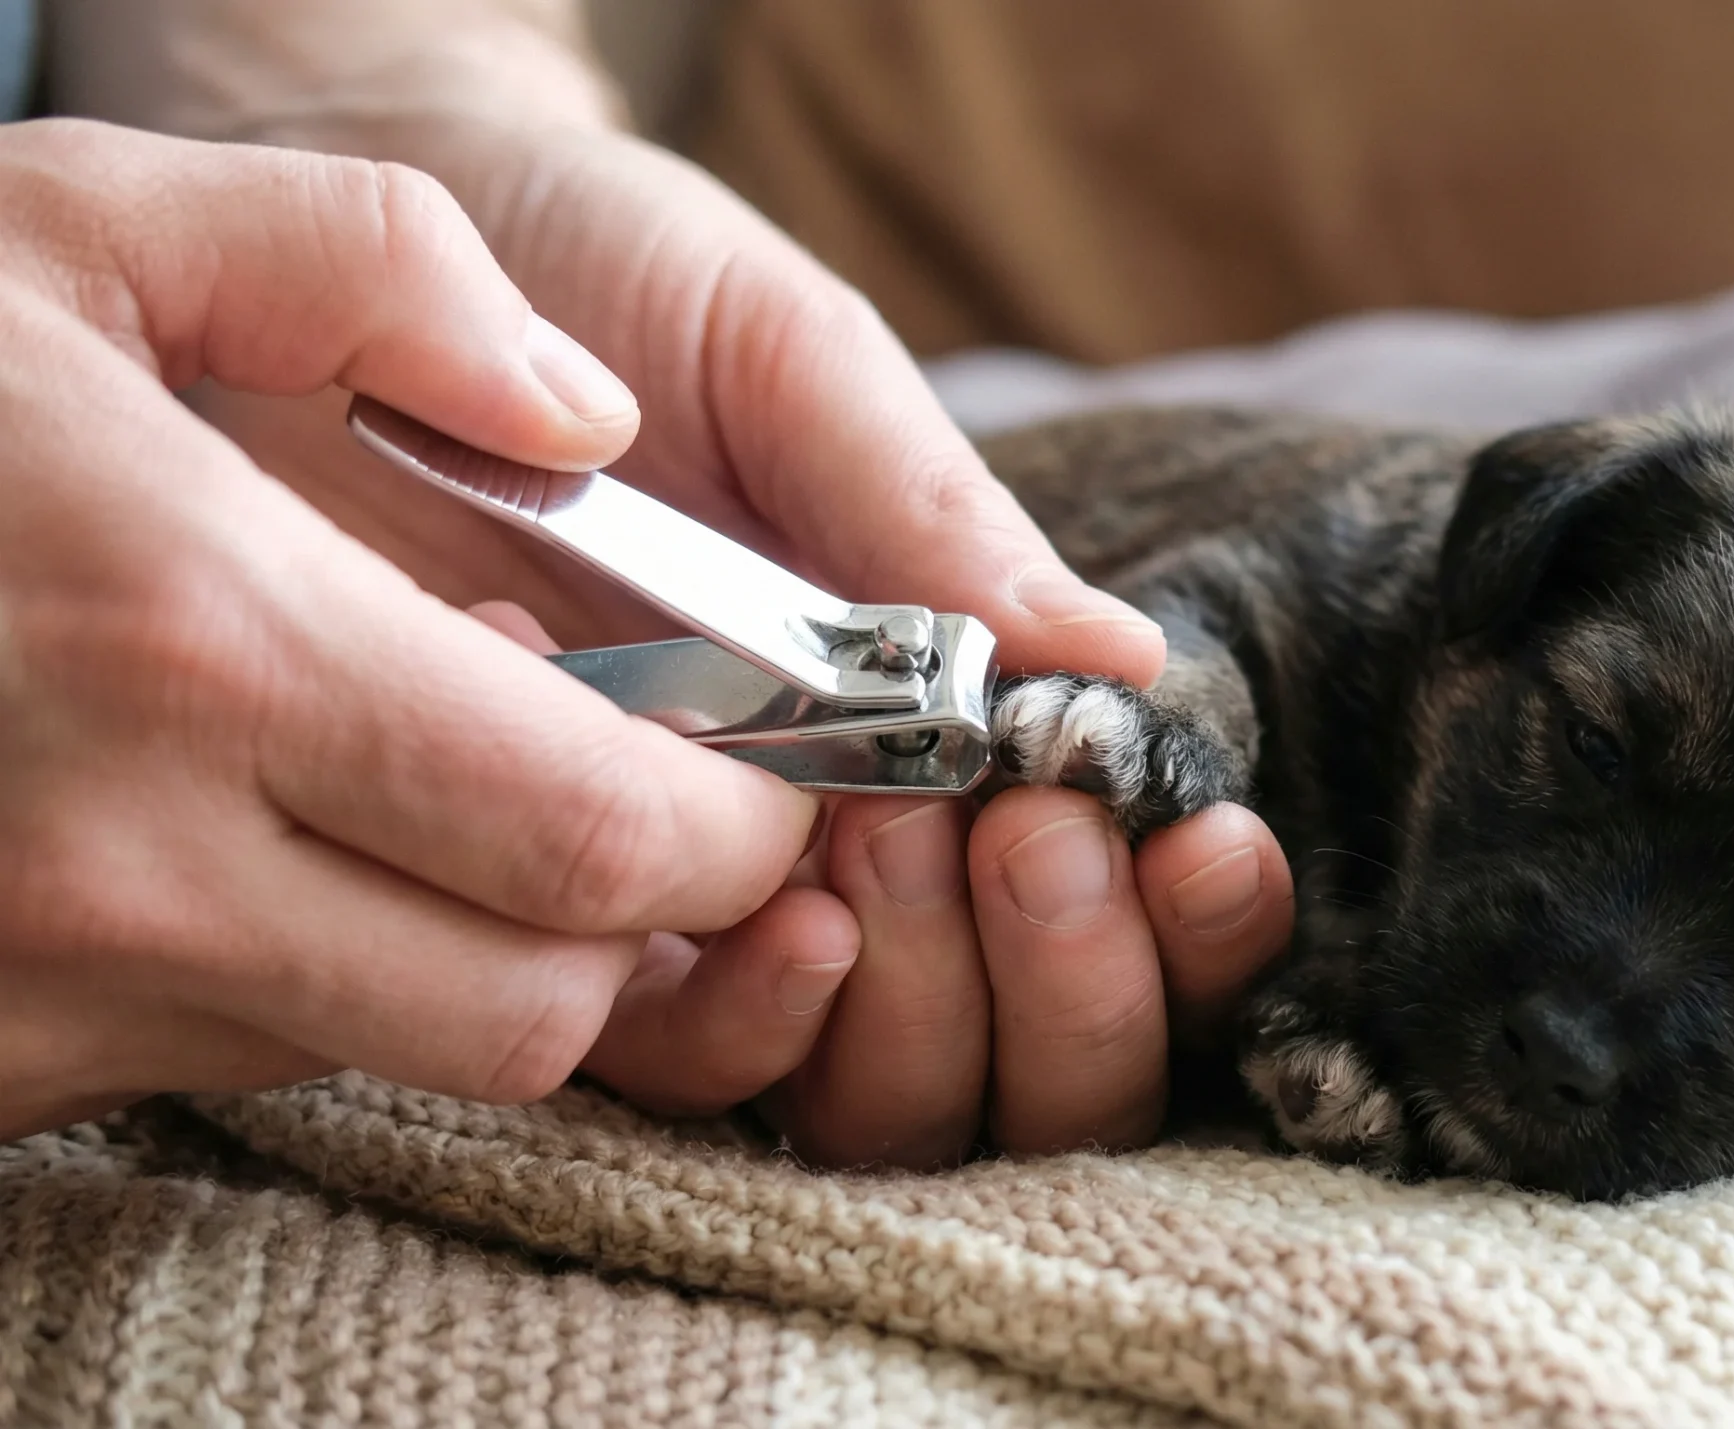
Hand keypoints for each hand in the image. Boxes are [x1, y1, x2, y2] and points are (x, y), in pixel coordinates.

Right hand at [0, 119, 818, 1139]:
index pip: (597, 841)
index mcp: (199, 644)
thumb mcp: (80, 227)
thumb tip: (587, 418)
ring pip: (405, 1052)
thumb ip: (372, 265)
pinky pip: (250, 1058)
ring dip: (487, 942)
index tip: (762, 766)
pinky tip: (276, 828)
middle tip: (654, 803)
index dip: (739, 824)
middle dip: (646, 919)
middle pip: (534, 1007)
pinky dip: (328, 969)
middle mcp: (129, 865)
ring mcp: (45, 989)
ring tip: (432, 778)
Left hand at [192, 115, 1297, 1166]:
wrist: (347, 263)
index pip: (1120, 889)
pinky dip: (727, 1003)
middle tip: (1023, 837)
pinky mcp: (533, 924)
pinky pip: (662, 1053)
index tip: (1189, 849)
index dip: (1183, 920)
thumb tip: (1125, 665)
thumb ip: (931, 515)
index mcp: (949, 710)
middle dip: (1065, 980)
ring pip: (869, 1085)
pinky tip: (696, 854)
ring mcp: (698, 895)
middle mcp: (845, 836)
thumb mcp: (786, 360)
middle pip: (1019, 1042)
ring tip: (879, 847)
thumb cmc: (604, 282)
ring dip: (916, 1006)